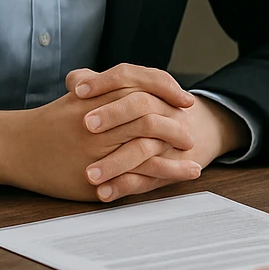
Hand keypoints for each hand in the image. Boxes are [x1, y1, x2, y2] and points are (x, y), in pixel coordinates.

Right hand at [0, 85, 196, 201]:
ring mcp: (97, 149)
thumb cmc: (49, 121)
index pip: (143, 85)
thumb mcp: (76, 94)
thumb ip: (105, 85)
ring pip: (146, 147)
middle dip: (174, 126)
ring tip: (194, 162)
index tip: (187, 102)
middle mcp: (100, 121)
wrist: (16, 146)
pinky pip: (134, 175)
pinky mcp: (95, 174)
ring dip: (174, 155)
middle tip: (190, 135)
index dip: (169, 92)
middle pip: (148, 116)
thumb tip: (135, 77)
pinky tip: (177, 177)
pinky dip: (160, 175)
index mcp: (98, 96)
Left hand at [69, 65, 248, 201]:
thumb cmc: (150, 115)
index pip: (127, 76)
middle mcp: (162, 111)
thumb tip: (74, 80)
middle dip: (113, 114)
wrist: (194, 135)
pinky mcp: (166, 169)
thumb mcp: (131, 95)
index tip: (78, 91)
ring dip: (116, 162)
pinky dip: (124, 186)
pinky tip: (104, 194)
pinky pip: (148, 178)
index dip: (103, 81)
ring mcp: (166, 141)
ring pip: (143, 148)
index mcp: (149, 89)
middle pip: (140, 105)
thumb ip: (102, 87)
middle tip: (87, 125)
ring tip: (90, 175)